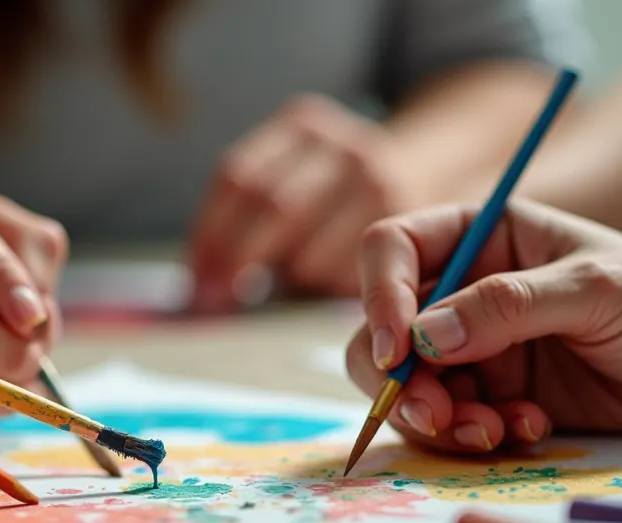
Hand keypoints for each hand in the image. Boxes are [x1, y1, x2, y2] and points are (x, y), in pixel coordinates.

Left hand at [189, 95, 408, 308]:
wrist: (426, 168)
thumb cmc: (338, 190)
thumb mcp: (299, 171)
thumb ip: (251, 213)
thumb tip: (200, 282)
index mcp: (301, 124)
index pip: (238, 176)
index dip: (209, 232)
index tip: (194, 276)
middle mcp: (342, 144)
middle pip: (271, 205)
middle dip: (235, 260)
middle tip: (215, 299)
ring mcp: (376, 180)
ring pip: (307, 250)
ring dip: (284, 278)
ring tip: (279, 285)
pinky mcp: (401, 224)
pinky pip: (341, 273)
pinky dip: (321, 288)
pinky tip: (321, 283)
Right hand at [345, 200, 621, 453]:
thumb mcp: (593, 290)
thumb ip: (508, 307)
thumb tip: (426, 337)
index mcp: (480, 236)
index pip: (392, 248)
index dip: (379, 297)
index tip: (395, 351)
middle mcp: (464, 290)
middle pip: (383, 330)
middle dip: (399, 379)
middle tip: (434, 415)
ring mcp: (476, 348)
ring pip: (411, 386)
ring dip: (437, 418)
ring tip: (494, 432)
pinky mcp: (495, 397)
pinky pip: (451, 422)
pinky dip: (474, 435)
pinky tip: (529, 429)